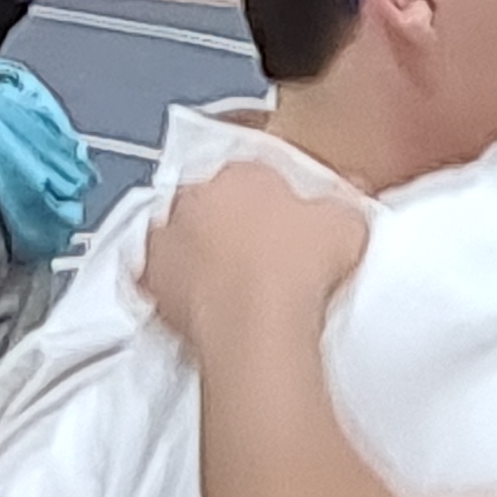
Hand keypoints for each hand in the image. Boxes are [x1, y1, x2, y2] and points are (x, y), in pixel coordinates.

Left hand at [141, 160, 368, 353]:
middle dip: (232, 220)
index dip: (276, 197)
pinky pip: (162, 282)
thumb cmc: (294, 270)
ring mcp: (167, 241)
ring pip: (181, 238)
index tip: (290, 216)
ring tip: (237, 280)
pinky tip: (211, 304)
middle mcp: (195, 198)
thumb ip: (338, 205)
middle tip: (263, 247)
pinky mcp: (151, 285)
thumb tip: (343, 208)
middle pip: (212, 202)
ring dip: (200, 252)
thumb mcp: (346, 223)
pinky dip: (181, 290)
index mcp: (239, 171)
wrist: (258, 325)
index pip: (256, 172)